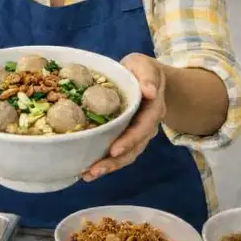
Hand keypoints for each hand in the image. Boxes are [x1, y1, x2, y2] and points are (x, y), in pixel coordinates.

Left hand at [82, 53, 166, 181]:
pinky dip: (106, 163)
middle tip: (94, 170)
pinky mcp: (127, 137)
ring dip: (108, 167)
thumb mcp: (144, 66)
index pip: (143, 127)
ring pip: (127, 155)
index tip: (114, 150)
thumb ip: (147, 76)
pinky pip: (119, 153)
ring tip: (88, 175)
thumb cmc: (141, 70)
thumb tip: (150, 91)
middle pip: (134, 148)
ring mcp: (138, 134)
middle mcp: (147, 126)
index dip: (129, 140)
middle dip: (115, 161)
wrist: (147, 79)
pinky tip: (87, 170)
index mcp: (152, 109)